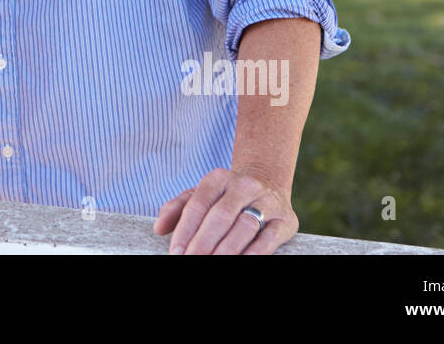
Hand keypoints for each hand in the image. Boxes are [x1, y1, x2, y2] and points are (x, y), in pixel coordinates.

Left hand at [153, 166, 297, 254]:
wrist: (268, 185)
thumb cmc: (225, 197)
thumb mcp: (200, 195)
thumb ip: (177, 208)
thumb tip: (159, 228)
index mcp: (218, 178)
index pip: (198, 205)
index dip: (185, 230)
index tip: (175, 253)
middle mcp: (244, 186)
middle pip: (220, 217)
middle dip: (203, 243)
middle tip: (191, 260)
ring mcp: (266, 202)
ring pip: (244, 227)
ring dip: (226, 250)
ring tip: (212, 264)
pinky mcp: (285, 220)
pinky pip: (268, 239)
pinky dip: (253, 254)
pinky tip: (240, 263)